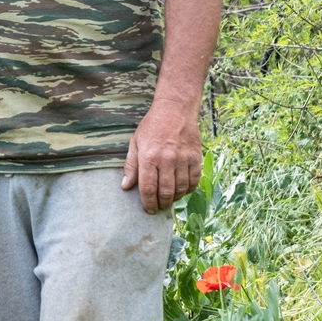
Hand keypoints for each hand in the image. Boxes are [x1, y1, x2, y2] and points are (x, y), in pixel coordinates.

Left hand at [121, 98, 202, 212]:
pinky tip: (182, 190)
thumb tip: (125, 186)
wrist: (175, 110)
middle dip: (161, 204)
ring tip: (169, 199)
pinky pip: (194, 180)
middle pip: (165, 192)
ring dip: (175, 198)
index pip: (148, 188)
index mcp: (149, 157)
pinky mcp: (196, 157)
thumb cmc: (152, 126)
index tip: (148, 209)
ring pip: (180, 188)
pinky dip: (188, 189)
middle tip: (159, 208)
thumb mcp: (135, 143)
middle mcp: (167, 159)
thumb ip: (130, 166)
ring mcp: (183, 159)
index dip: (148, 203)